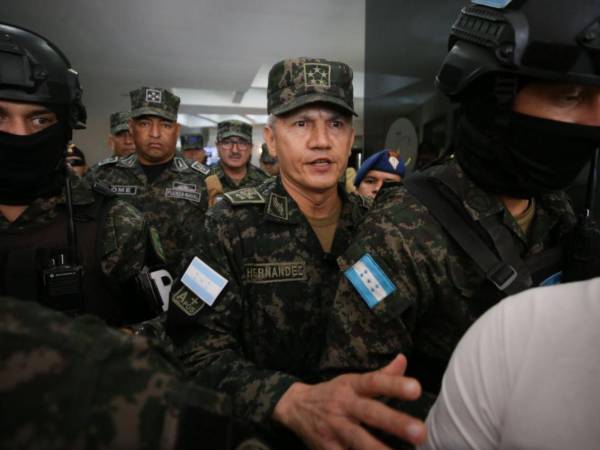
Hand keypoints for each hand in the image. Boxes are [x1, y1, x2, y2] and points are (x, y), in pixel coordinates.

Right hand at [272, 354, 426, 449]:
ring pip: (358, 440)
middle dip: (395, 423)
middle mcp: (344, 405)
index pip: (374, 382)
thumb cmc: (332, 393)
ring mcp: (334, 428)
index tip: (416, 389)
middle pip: (371, 412)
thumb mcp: (351, 380)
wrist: (294, 407)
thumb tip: (403, 360)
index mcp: (351, 386)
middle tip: (420, 432)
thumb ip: (381, 375)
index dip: (394, 384)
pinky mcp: (327, 448)